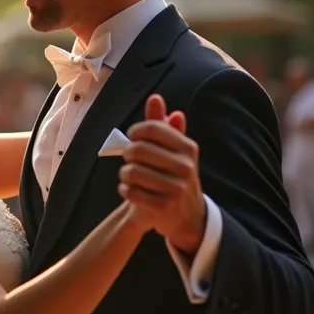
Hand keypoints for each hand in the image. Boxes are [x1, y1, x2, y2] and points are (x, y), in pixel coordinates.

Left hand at [119, 95, 205, 252]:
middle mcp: (185, 168)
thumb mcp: (175, 150)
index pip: (152, 129)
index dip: (135, 131)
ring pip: (130, 171)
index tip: (133, 137)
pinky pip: (129, 191)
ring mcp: (175, 189)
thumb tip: (155, 98)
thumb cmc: (175, 176)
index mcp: (188, 149)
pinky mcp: (162, 207)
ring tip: (130, 176)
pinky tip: (131, 190)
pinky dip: (125, 189)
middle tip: (130, 158)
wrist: (187, 216)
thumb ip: (163, 126)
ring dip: (125, 173)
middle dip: (127, 153)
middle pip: (138, 149)